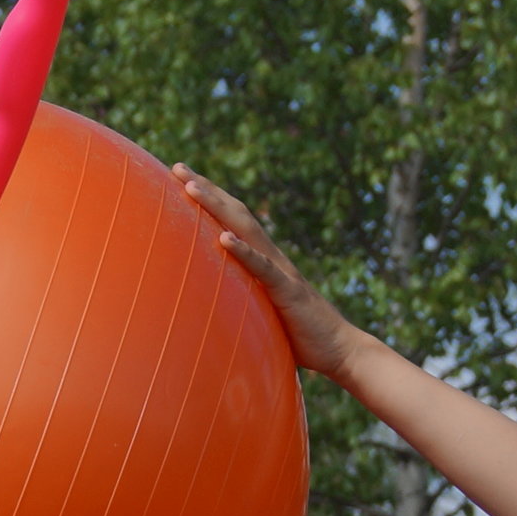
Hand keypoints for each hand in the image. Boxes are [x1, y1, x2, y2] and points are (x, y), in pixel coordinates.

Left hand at [175, 172, 359, 378]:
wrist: (338, 349)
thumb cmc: (298, 337)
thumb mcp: (260, 316)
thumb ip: (240, 304)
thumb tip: (209, 312)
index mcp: (262, 262)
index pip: (231, 221)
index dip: (208, 198)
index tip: (182, 178)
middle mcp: (270, 257)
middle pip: (235, 214)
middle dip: (207, 188)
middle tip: (178, 167)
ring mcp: (279, 270)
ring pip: (245, 230)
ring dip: (218, 207)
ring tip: (192, 187)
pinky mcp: (287, 291)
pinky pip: (262, 267)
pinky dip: (243, 251)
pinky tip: (223, 238)